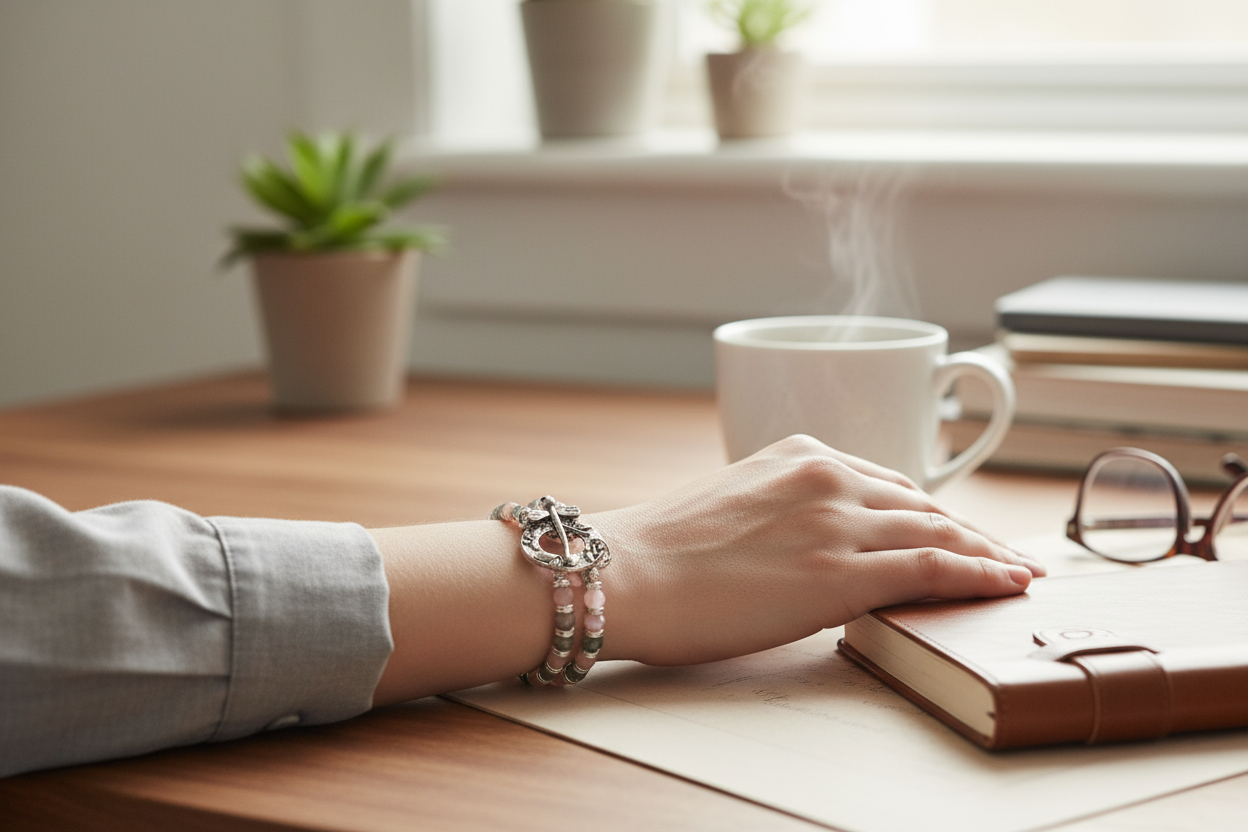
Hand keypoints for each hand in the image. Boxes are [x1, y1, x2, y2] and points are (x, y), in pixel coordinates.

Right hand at [594, 435, 1043, 666]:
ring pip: (940, 533)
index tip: (958, 529)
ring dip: (987, 554)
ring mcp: (838, 522)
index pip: (888, 484)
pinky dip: (981, 574)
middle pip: (923, 506)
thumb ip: (783, 509)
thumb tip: (808, 542)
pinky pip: (935, 569)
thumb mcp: (732, 503)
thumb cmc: (659, 550)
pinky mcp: (842, 574)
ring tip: (1017, 573)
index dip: (931, 513)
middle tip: (1004, 554)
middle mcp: (827, 476)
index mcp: (799, 454)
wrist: (623, 574)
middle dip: (970, 532)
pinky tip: (1009, 582)